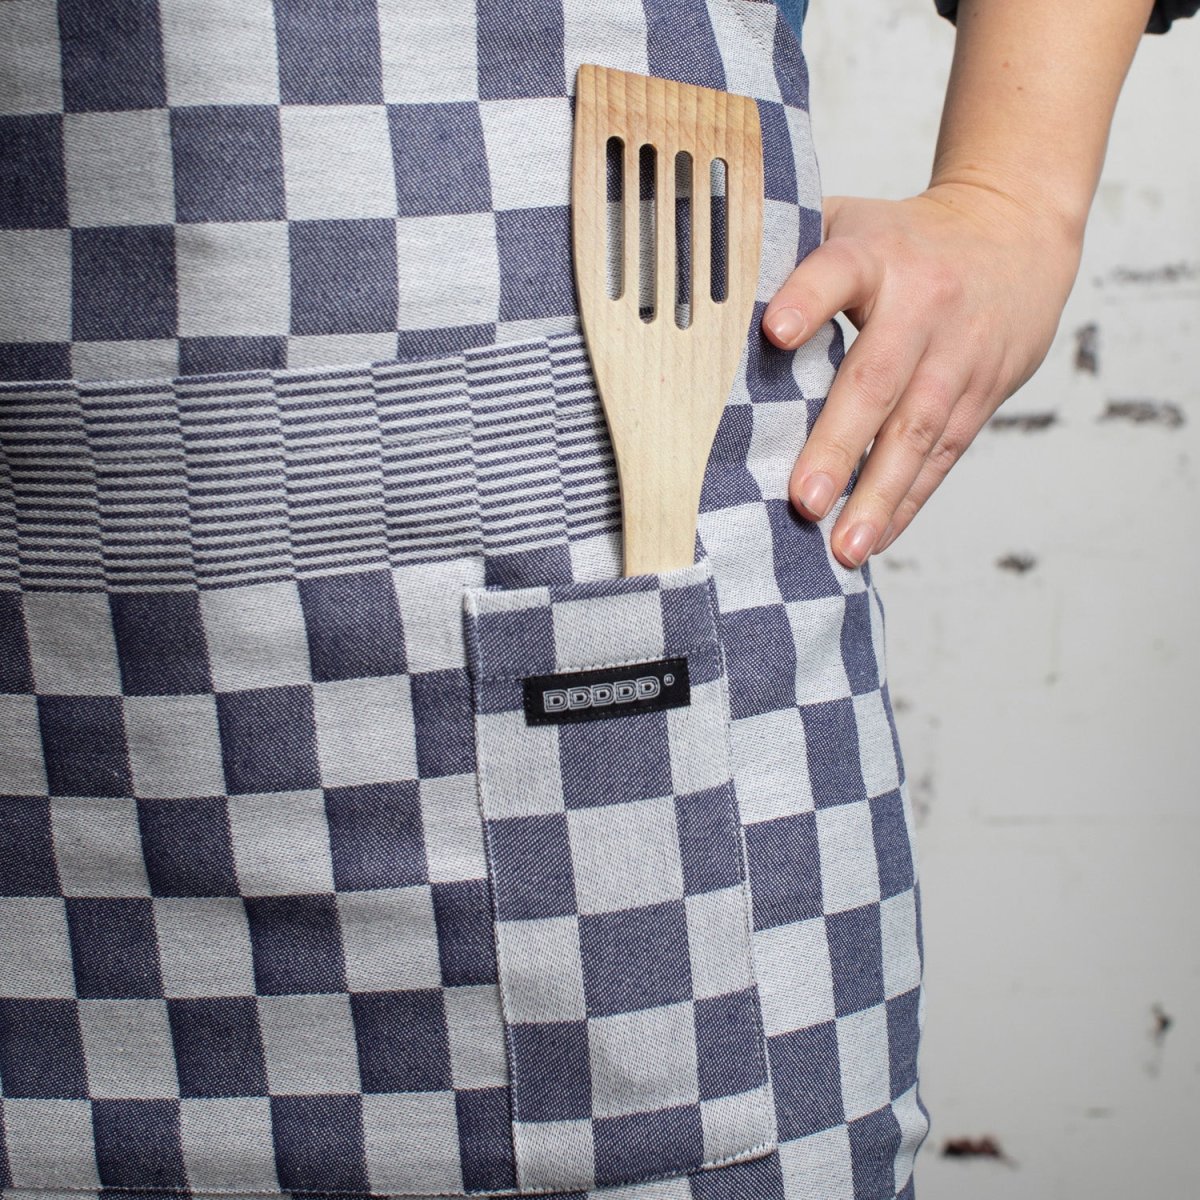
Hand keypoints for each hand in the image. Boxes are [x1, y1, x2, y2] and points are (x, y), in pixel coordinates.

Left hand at [762, 181, 1082, 566]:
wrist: (1016, 232)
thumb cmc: (906, 241)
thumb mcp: (850, 223)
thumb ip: (787, 251)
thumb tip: (707, 294)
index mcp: (876, 255)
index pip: (838, 271)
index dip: (807, 300)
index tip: (774, 332)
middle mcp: (922, 305)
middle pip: (878, 380)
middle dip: (839, 445)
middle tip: (804, 500)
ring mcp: (957, 356)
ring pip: (916, 433)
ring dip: (878, 496)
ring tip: (843, 548)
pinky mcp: (981, 394)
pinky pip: (941, 456)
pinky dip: (907, 502)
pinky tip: (873, 539)